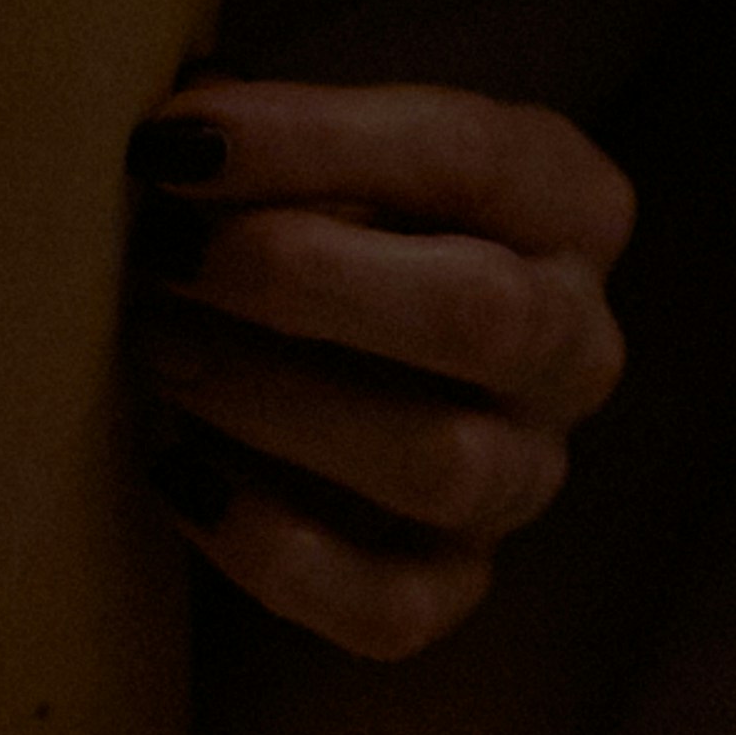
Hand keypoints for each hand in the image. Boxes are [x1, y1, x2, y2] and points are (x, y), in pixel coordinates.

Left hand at [121, 77, 636, 662]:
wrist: (335, 344)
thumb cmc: (322, 214)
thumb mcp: (323, 143)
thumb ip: (267, 130)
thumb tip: (175, 145)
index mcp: (567, 203)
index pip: (470, 157)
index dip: (314, 145)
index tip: (174, 146)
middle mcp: (575, 345)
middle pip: (488, 318)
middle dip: (302, 282)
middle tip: (167, 255)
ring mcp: (528, 472)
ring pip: (445, 464)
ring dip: (277, 405)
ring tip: (160, 351)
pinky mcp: (458, 581)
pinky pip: (395, 605)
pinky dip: (274, 553)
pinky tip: (180, 476)